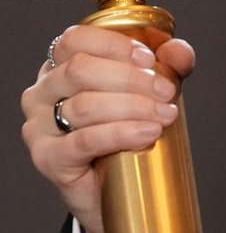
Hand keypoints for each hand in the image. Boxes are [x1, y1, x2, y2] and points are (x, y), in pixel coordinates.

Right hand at [20, 25, 194, 232]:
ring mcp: (40, 127)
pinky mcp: (49, 159)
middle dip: (132, 78)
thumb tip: (178, 50)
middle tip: (167, 92)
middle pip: (80, 70)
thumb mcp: (151, 92)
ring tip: (165, 115)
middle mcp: (42, 94)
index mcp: (59, 68)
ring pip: (84, 105)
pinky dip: (122, 133)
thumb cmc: (130, 133)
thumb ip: (168, 66)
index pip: (74, 41)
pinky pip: (84, 141)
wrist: (122, 192)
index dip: (114, 45)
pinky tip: (148, 133)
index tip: (150, 59)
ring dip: (133, 106)